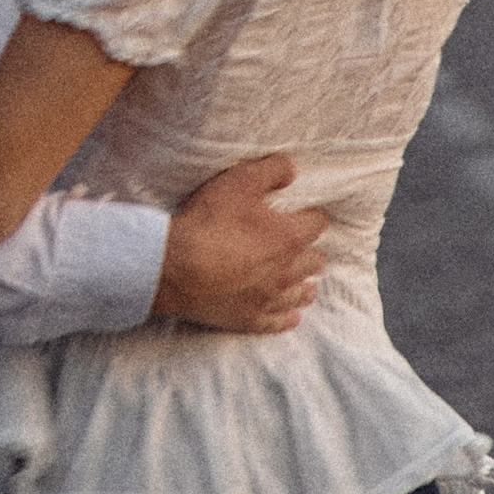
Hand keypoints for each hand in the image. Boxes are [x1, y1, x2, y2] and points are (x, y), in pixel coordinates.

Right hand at [152, 154, 326, 335]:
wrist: (175, 267)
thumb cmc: (207, 222)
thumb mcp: (239, 181)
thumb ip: (272, 170)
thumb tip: (293, 171)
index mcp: (289, 237)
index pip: (318, 224)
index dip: (312, 215)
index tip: (304, 214)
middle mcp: (287, 271)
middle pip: (314, 262)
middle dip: (309, 250)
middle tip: (298, 245)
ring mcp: (270, 299)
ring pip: (301, 294)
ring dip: (303, 283)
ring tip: (300, 280)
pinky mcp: (251, 319)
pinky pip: (280, 322)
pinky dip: (288, 316)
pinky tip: (290, 314)